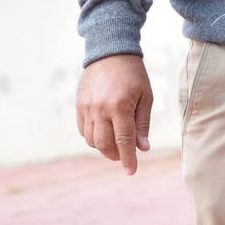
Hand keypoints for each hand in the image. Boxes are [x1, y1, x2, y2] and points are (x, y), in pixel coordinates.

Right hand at [76, 54, 152, 174]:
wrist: (110, 52)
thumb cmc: (134, 75)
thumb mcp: (146, 97)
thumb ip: (142, 124)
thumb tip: (143, 148)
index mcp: (120, 107)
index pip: (124, 141)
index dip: (128, 159)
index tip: (132, 172)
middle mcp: (100, 109)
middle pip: (105, 145)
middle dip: (115, 155)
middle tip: (125, 155)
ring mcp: (87, 108)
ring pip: (92, 140)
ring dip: (104, 147)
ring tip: (116, 143)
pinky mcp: (79, 106)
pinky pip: (83, 130)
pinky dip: (93, 137)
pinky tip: (104, 132)